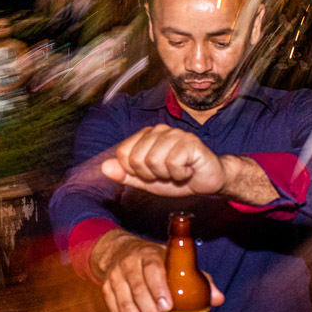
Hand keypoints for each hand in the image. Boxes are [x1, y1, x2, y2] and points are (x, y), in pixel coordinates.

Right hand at [93, 231, 223, 311]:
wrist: (118, 251)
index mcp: (147, 255)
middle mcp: (128, 265)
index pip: (151, 269)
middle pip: (137, 291)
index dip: (158, 288)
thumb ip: (196, 278)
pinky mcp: (107, 293)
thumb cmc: (154, 260)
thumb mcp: (173, 261)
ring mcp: (115, 279)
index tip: (168, 307)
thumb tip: (217, 298)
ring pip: (124, 306)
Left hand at [101, 125, 226, 196]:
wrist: (208, 181)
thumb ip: (125, 174)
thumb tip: (104, 167)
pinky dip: (179, 175)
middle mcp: (159, 130)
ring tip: (177, 171)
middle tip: (167, 174)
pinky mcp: (190, 142)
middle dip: (150, 175)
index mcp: (145, 136)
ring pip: (153, 161)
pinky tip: (188, 170)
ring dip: (166, 175)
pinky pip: (172, 164)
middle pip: (136, 159)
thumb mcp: (146, 181)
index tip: (151, 174)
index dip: (135, 172)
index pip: (122, 154)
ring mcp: (175, 134)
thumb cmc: (177, 178)